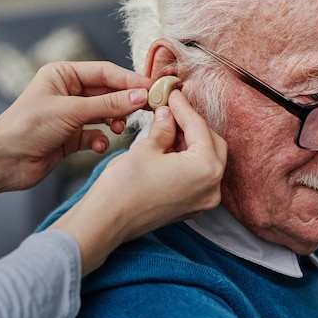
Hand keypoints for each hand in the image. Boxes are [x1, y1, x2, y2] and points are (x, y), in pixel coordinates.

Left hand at [0, 61, 152, 196]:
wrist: (3, 161)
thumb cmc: (27, 127)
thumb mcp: (72, 111)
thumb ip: (110, 104)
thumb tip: (141, 96)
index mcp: (64, 74)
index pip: (106, 72)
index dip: (130, 80)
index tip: (152, 89)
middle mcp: (69, 92)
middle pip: (109, 93)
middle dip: (126, 102)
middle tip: (149, 108)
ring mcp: (72, 114)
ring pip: (106, 114)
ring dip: (115, 121)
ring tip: (119, 128)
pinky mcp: (72, 136)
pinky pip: (97, 134)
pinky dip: (101, 139)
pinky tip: (99, 145)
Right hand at [50, 90, 226, 274]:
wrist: (105, 223)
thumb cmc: (124, 188)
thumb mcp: (146, 148)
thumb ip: (164, 128)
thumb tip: (168, 115)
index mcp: (206, 168)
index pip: (199, 128)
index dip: (184, 107)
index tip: (174, 95)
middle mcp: (212, 187)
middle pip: (212, 143)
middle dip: (193, 125)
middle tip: (173, 110)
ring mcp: (204, 200)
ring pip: (207, 160)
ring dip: (191, 141)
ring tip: (169, 126)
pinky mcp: (192, 207)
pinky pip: (199, 176)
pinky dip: (189, 159)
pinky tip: (170, 147)